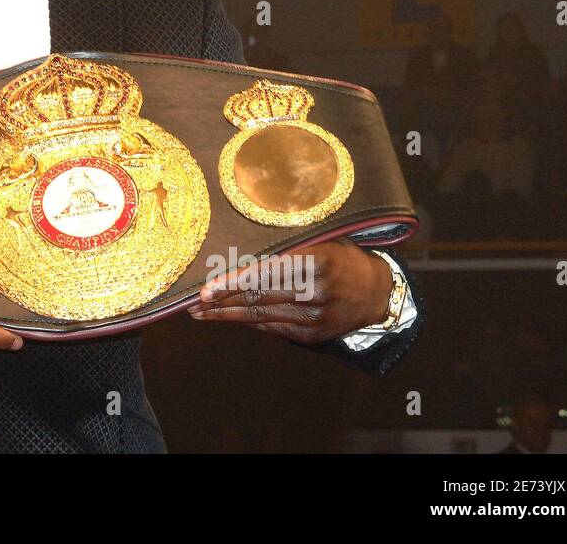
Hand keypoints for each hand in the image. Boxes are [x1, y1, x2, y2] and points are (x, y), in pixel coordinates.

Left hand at [188, 239, 391, 344]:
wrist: (376, 293)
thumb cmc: (341, 256)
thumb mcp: (322, 237)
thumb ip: (289, 238)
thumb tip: (244, 232)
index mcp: (316, 260)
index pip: (264, 273)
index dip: (232, 282)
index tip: (206, 288)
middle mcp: (314, 291)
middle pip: (257, 296)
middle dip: (220, 300)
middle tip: (190, 301)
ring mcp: (312, 316)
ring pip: (260, 315)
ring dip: (226, 314)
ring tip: (199, 312)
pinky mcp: (310, 334)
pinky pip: (271, 326)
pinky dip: (247, 320)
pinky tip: (227, 316)